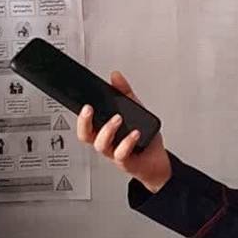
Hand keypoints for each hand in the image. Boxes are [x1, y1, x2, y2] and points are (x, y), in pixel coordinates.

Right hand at [75, 71, 171, 192]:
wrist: (157, 161)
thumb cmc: (143, 139)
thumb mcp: (135, 110)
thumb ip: (125, 94)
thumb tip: (115, 76)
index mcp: (104, 130)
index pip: (85, 122)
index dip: (80, 113)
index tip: (83, 102)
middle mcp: (106, 142)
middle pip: (85, 135)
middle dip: (84, 121)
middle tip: (88, 109)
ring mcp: (114, 152)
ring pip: (100, 144)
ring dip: (108, 130)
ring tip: (118, 118)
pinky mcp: (125, 161)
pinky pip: (121, 153)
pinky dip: (128, 142)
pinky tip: (135, 133)